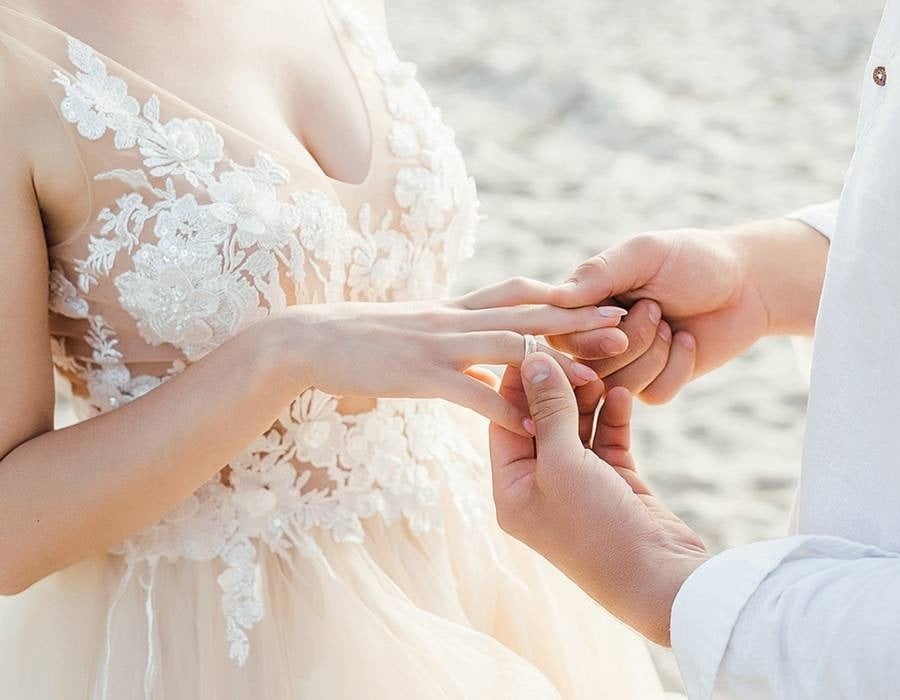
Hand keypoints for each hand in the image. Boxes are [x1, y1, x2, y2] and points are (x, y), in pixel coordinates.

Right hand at [281, 277, 627, 434]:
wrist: (309, 340)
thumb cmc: (361, 339)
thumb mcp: (415, 329)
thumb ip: (453, 335)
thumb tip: (484, 349)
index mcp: (455, 309)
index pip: (519, 294)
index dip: (563, 296)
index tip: (602, 300)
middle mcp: (454, 320)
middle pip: (528, 314)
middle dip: (578, 320)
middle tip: (625, 324)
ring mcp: (438, 345)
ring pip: (507, 348)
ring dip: (555, 364)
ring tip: (597, 377)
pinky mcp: (419, 374)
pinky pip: (470, 390)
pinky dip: (503, 407)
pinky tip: (531, 424)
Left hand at [489, 352, 707, 644]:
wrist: (660, 580)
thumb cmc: (597, 528)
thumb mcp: (563, 463)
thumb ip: (549, 409)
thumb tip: (532, 359)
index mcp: (511, 489)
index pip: (505, 421)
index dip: (518, 384)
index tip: (535, 347)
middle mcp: (539, 486)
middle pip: (540, 421)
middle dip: (557, 388)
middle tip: (577, 359)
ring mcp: (577, 485)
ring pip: (576, 426)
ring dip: (587, 398)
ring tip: (599, 372)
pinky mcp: (614, 482)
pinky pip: (606, 439)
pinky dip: (612, 416)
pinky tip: (622, 394)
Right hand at [546, 227, 769, 403]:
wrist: (746, 283)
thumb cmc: (691, 259)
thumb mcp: (644, 254)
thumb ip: (599, 273)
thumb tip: (555, 298)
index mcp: (582, 305)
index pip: (559, 335)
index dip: (587, 335)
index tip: (621, 313)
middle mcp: (594, 338)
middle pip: (587, 365)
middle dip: (630, 339)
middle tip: (656, 309)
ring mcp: (623, 366)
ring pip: (619, 385)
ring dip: (654, 352)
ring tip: (672, 324)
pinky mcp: (654, 386)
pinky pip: (652, 394)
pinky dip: (676, 366)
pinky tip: (687, 341)